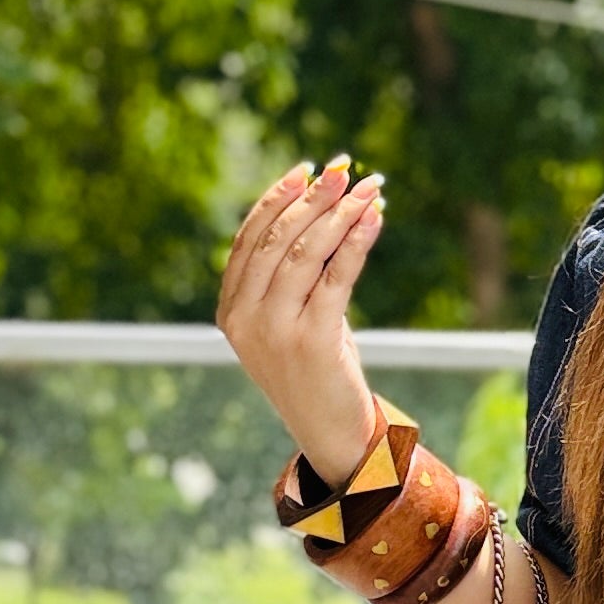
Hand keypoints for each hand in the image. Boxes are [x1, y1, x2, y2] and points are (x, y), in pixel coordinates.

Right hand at [216, 158, 384, 481]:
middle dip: (312, 200)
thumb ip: (288, 275)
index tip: (306, 171)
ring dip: (340, 215)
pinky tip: (374, 218)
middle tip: (343, 171)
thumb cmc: (315, 371)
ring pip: (305, 254)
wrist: (330, 432)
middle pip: (276, 241)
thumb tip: (319, 208)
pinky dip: (357, 242)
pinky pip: (336, 277)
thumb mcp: (290, 320)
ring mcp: (275, 331)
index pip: (249, 240)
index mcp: (230, 312)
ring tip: (367, 189)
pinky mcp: (312, 340)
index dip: (276, 200)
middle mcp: (245, 319)